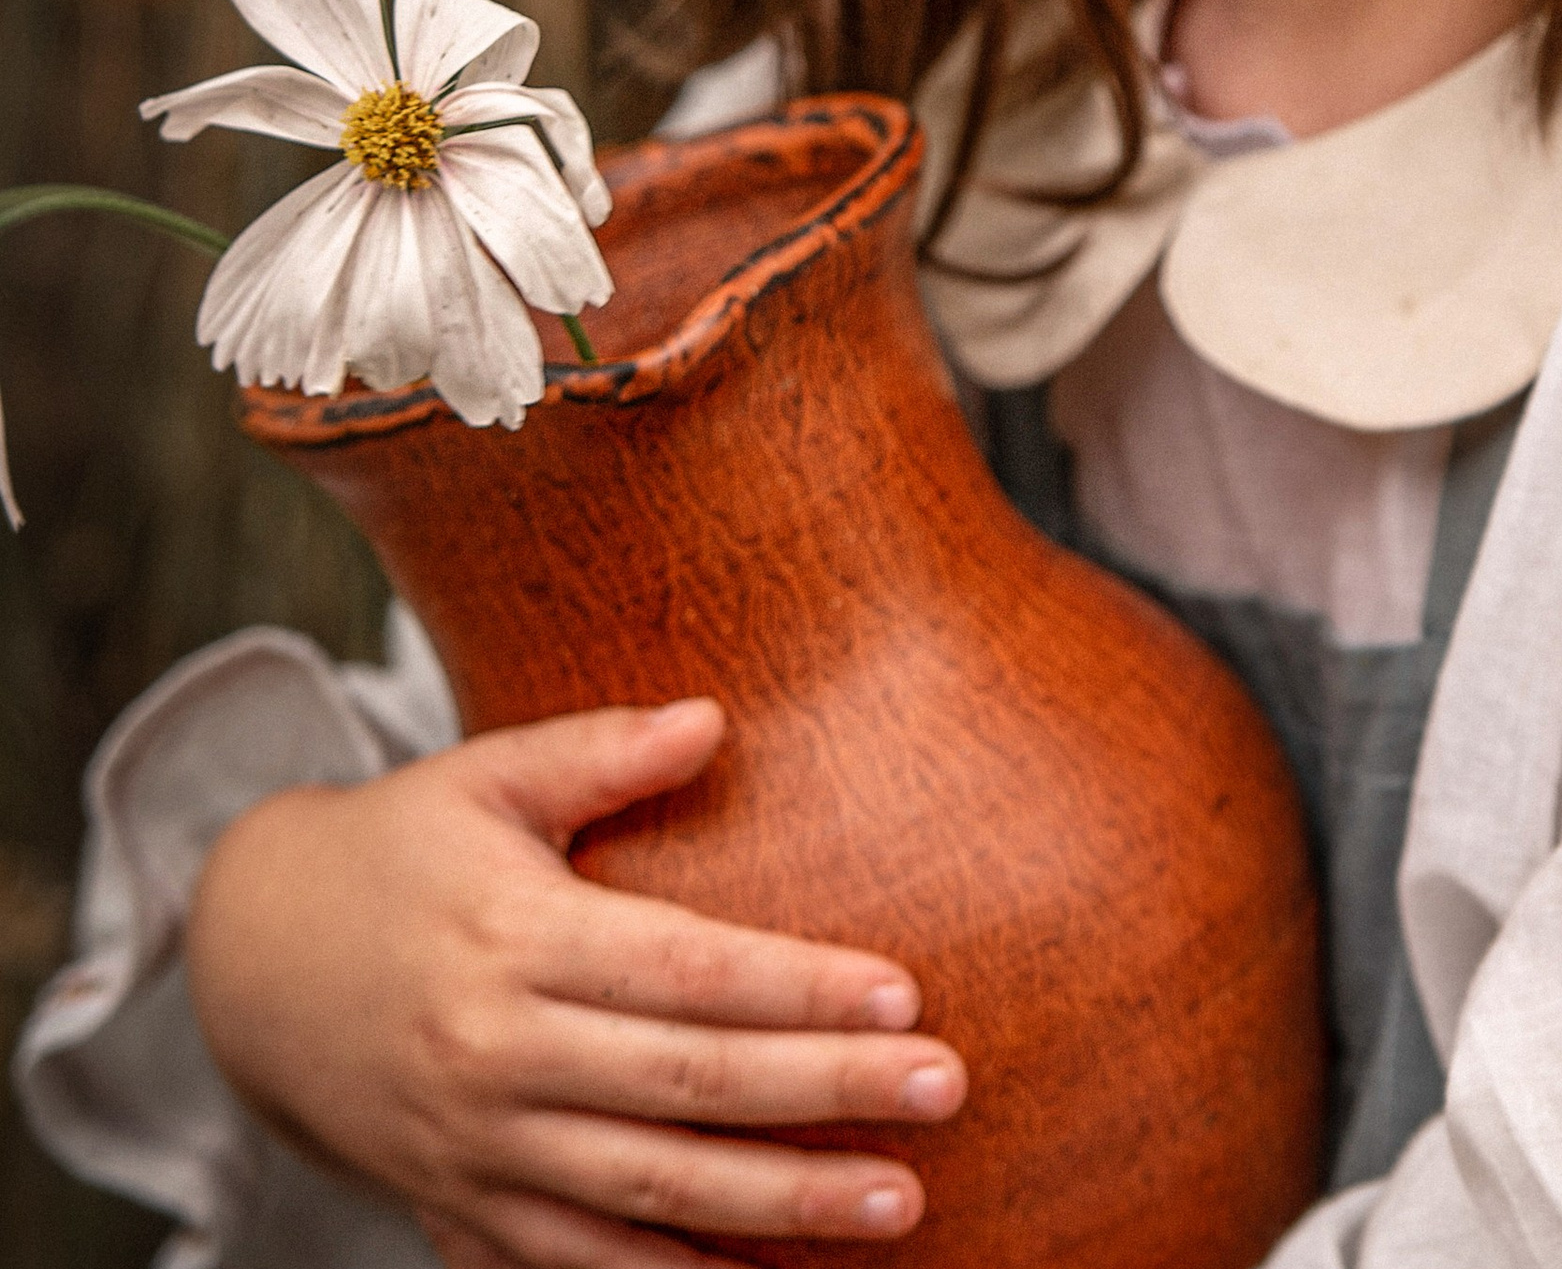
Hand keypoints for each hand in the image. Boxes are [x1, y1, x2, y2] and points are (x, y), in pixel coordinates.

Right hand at [188, 698, 967, 1266]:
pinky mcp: (461, 1212)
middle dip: (827, 1093)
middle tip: (946, 1091)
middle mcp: (498, 1053)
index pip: (686, 971)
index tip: (903, 992)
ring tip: (899, 1200)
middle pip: (689, 1085)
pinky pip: (579, 1264)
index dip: (797, 987)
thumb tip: (714, 715)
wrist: (249, 965)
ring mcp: (478, 1148)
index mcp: (517, 937)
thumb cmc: (398, 849)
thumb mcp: (486, 776)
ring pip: (651, 1190)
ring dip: (782, 1204)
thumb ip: (601, 749)